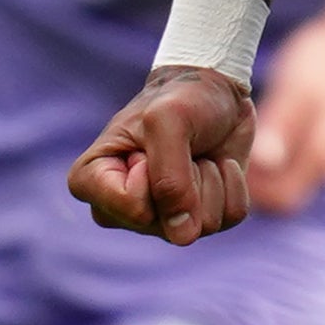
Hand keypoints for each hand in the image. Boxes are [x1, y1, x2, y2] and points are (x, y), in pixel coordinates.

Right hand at [68, 64, 257, 243]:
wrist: (215, 89)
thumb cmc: (179, 97)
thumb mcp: (167, 122)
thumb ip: (169, 179)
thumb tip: (183, 236)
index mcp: (92, 181)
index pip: (131, 209)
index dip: (153, 174)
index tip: (147, 144)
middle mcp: (122, 209)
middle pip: (167, 225)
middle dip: (185, 179)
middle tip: (176, 146)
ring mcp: (161, 218)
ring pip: (201, 225)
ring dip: (209, 179)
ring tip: (195, 152)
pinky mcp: (199, 216)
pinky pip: (229, 218)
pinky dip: (233, 184)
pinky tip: (217, 163)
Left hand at [245, 4, 324, 213]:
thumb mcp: (299, 88)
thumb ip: (282, 125)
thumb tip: (264, 162)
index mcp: (323, 156)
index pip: (282, 201)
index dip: (252, 190)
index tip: (228, 162)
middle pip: (280, 198)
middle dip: (251, 184)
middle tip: (223, 153)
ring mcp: (323, 155)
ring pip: (282, 182)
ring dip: (258, 171)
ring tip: (232, 141)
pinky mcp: (316, 143)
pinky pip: (287, 166)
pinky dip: (267, 159)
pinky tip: (250, 132)